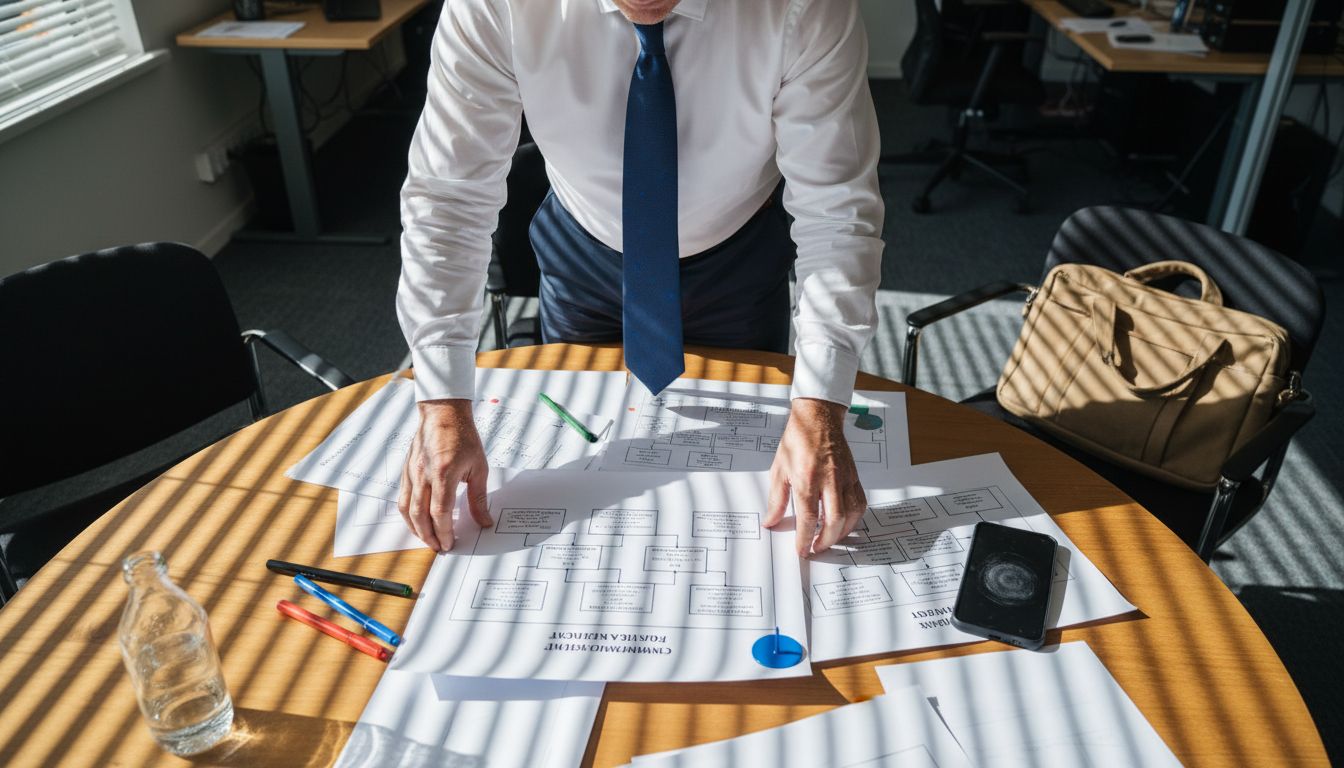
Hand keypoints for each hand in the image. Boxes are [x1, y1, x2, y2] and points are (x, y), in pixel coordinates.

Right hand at [398, 399, 492, 552]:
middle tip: (438, 547)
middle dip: (428, 536)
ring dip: (415, 528)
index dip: (444, 532)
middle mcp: (423, 474)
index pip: (440, 512)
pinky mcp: (406, 471)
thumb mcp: (479, 467)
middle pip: (420, 515)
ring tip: (427, 539)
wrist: (443, 413)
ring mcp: (412, 472)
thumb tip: (484, 521)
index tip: (450, 543)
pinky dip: (408, 514)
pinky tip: (417, 521)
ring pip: (406, 509)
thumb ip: (478, 498)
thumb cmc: (462, 436)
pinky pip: (402, 498)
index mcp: (444, 473)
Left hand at [764, 398, 866, 556]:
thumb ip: (776, 499)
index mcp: (807, 477)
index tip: (801, 550)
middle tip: (816, 548)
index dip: (805, 538)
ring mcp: (845, 477)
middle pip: (835, 520)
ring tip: (830, 539)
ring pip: (852, 514)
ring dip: (843, 533)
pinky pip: (860, 502)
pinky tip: (844, 523)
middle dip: (826, 541)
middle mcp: (829, 479)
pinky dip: (854, 518)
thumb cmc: (798, 440)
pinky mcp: (854, 475)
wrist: (818, 418)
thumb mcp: (778, 469)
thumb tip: (771, 521)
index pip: (809, 517)